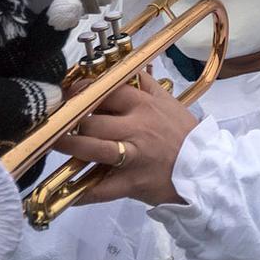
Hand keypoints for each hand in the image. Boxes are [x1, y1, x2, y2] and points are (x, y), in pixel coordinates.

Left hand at [54, 71, 197, 206]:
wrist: (206, 169)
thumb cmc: (184, 134)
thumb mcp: (169, 103)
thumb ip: (146, 84)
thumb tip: (126, 67)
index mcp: (144, 106)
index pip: (105, 91)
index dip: (81, 91)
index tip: (69, 94)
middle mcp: (136, 128)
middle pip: (92, 120)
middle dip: (69, 121)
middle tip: (56, 122)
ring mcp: (133, 156)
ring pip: (91, 149)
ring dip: (67, 146)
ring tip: (53, 143)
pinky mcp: (132, 182)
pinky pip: (102, 189)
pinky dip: (82, 193)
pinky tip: (68, 193)